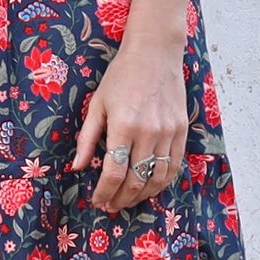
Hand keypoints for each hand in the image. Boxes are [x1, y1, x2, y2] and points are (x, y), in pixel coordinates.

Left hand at [71, 33, 188, 213]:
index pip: (114, 172)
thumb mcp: (97, 105)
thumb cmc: (121, 76)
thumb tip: (77, 167)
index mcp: (124, 126)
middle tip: (110, 205)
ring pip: (157, 178)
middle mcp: (149, 132)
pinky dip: (162, 182)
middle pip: (136, 180)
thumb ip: (87, 139)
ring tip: (128, 200)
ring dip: (142, 195)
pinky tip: (149, 187)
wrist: (155, 53)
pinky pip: (174, 166)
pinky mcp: (182, 130)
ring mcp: (169, 132)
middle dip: (121, 199)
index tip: (97, 200)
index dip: (104, 192)